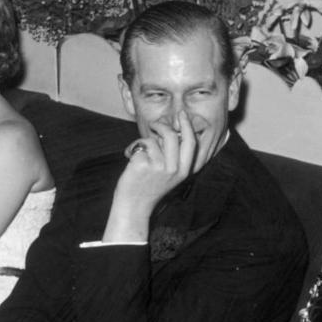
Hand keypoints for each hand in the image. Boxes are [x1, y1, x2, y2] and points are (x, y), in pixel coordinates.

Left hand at [102, 111, 195, 241]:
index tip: (182, 114)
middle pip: (172, 135)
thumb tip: (168, 129)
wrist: (134, 207)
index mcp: (183, 170)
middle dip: (162, 125)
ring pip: (152, 140)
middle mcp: (174, 169)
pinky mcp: (143, 164)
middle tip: (155, 124)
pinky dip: (132, 149)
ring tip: (138, 153)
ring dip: (142, 142)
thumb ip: (172, 155)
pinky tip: (130, 161)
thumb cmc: (148, 188)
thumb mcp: (168, 174)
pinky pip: (139, 145)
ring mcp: (159, 167)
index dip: (187, 125)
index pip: (191, 142)